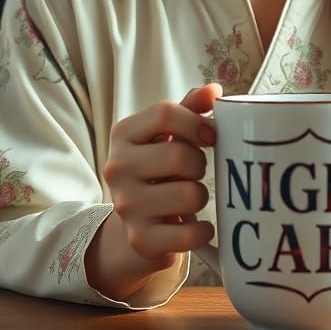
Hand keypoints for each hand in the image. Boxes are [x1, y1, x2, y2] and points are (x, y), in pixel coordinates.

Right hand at [93, 84, 219, 292]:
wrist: (135, 223)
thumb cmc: (158, 168)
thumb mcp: (168, 134)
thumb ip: (189, 109)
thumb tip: (213, 90)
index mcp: (123, 134)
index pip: (165, 113)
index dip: (197, 122)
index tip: (211, 135)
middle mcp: (117, 167)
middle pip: (180, 155)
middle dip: (199, 164)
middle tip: (194, 172)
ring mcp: (127, 205)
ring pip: (190, 194)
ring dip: (200, 196)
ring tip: (189, 197)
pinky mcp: (141, 239)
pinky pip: (190, 233)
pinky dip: (203, 231)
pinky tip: (197, 225)